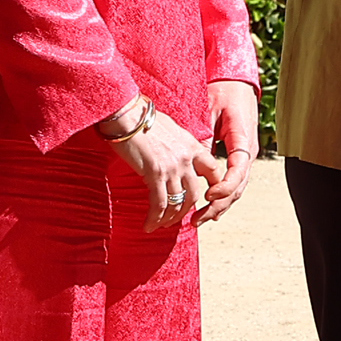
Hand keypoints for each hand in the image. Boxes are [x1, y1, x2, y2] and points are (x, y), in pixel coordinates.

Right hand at [98, 99, 217, 231]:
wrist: (127, 115)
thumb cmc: (143, 119)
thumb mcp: (171, 130)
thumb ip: (179, 146)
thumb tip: (176, 156)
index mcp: (193, 146)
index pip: (213, 172)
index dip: (213, 189)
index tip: (204, 199)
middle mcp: (187, 159)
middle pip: (195, 194)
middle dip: (185, 211)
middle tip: (175, 218)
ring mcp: (172, 167)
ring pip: (178, 203)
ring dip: (169, 219)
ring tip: (160, 225)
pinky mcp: (155, 174)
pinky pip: (159, 204)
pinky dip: (154, 218)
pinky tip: (148, 225)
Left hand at [196, 80, 260, 222]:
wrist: (237, 83)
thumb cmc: (223, 91)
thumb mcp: (210, 110)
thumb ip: (205, 136)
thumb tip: (193, 163)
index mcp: (243, 140)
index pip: (237, 171)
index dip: (224, 187)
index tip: (207, 196)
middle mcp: (248, 153)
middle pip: (237, 188)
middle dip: (217, 206)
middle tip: (196, 219)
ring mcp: (245, 157)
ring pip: (236, 189)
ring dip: (218, 206)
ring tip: (198, 220)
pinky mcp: (239, 158)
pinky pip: (233, 182)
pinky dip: (222, 197)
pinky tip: (209, 208)